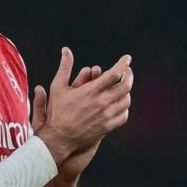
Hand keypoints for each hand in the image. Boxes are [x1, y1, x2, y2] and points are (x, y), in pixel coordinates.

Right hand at [34, 47, 132, 165]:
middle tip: (127, 71)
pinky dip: (124, 107)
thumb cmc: (57, 110)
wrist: (60, 137)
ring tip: (122, 86)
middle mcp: (101, 103)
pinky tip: (119, 103)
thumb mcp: (58, 86)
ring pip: (126, 101)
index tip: (127, 58)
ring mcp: (106, 116)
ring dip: (126, 91)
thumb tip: (66, 50)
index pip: (114, 74)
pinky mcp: (108, 127)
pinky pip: (124, 115)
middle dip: (129, 75)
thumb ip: (64, 66)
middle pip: (125, 86)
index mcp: (91, 91)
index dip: (123, 64)